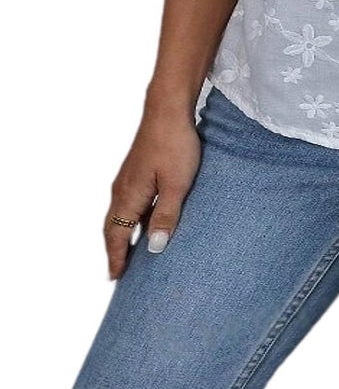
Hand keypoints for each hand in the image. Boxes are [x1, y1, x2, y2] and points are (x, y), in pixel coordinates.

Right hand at [104, 97, 200, 280]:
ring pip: (120, 214)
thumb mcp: (176, 185)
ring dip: (123, 233)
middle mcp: (121, 190)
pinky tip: (145, 218)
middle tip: (119, 271)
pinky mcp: (137, 170)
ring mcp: (128, 179)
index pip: (117, 236)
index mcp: (128, 197)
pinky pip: (129, 201)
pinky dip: (131, 217)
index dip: (117, 257)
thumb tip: (153, 249)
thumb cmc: (175, 146)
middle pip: (113, 228)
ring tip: (131, 250)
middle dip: (115, 249)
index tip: (115, 277)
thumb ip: (166, 216)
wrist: (168, 111)